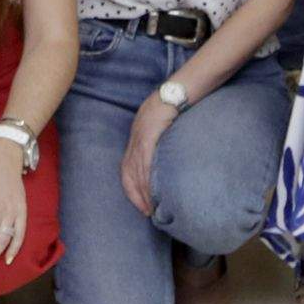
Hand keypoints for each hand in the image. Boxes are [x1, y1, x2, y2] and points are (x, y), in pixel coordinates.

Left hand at [119, 93, 176, 215]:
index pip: (127, 168)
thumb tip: (168, 158)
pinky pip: (145, 162)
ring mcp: (140, 137)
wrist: (176, 91)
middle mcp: (135, 139)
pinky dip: (147, 179)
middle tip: (146, 212)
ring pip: (136, 171)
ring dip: (143, 192)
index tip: (141, 204)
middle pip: (128, 173)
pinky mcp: (148, 136)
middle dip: (135, 195)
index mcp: (137, 137)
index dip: (132, 188)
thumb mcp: (162, 125)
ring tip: (152, 208)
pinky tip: (152, 191)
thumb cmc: (173, 107)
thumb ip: (160, 140)